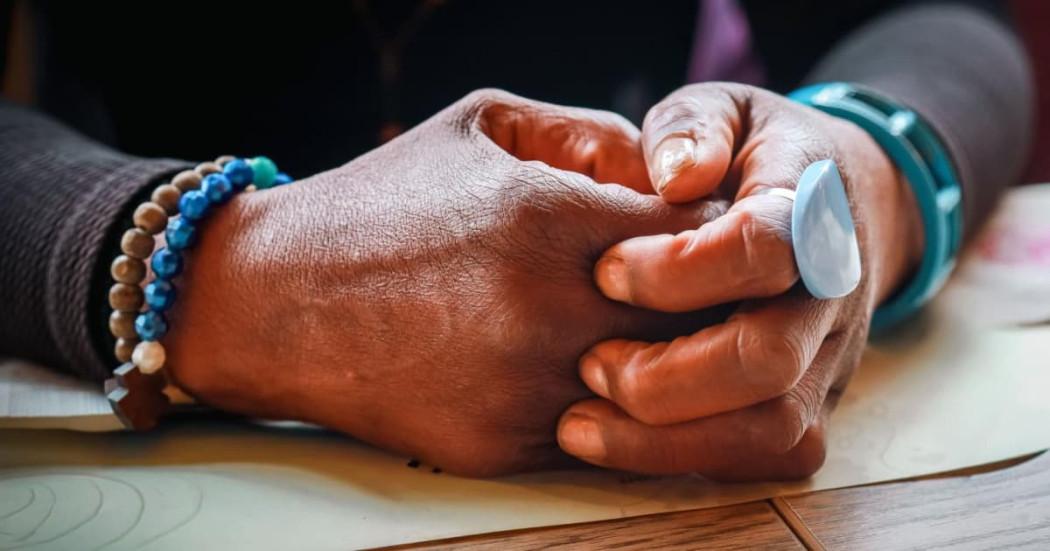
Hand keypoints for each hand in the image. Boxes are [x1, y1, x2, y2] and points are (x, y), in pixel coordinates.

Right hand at [163, 89, 728, 476]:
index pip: (703, 240)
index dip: (717, 240)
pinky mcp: (498, 445)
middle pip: (700, 326)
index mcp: (548, 218)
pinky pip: (598, 437)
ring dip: (666, 367)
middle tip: (701, 296)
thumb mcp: (482, 127)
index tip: (708, 241)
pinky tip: (577, 369)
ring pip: (659, 395)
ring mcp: (522, 388)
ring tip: (641, 334)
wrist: (273, 300)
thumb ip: (588, 134)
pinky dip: (606, 409)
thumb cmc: (379, 207)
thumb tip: (667, 170)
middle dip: (710, 310)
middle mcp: (544, 309)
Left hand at [557, 83, 923, 479]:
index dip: (679, 269)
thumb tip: (674, 174)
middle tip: (587, 364)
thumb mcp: (723, 110)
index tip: (604, 270)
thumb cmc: (755, 152)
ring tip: (583, 419)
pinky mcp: (813, 398)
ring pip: (774, 426)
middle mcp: (831, 287)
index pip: (766, 246)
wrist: (837, 201)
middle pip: (768, 357)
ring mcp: (829, 352)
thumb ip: (692, 129)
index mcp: (810, 202)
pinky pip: (770, 455)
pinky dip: (693, 458)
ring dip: (669, 438)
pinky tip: (621, 441)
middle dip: (664, 375)